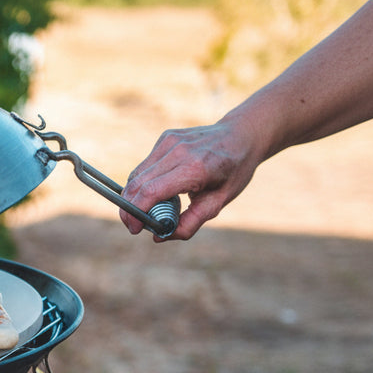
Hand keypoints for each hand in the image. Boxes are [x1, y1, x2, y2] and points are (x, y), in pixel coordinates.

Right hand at [120, 120, 264, 239]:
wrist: (243, 134)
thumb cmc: (234, 171)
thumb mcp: (219, 202)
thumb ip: (190, 223)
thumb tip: (159, 237)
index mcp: (195, 168)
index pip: (152, 192)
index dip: (136, 213)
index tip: (134, 229)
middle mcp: (179, 151)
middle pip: (138, 184)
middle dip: (129, 209)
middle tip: (133, 226)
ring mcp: (169, 141)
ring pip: (137, 175)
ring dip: (133, 197)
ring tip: (146, 211)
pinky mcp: (165, 138)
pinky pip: (145, 166)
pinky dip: (143, 183)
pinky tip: (157, 190)